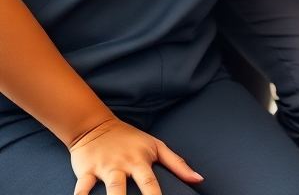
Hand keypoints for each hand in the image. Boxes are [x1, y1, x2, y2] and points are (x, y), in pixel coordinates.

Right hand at [69, 117, 201, 194]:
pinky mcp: (86, 172)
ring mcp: (105, 168)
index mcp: (142, 161)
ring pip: (110, 189)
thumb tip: (200, 179)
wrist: (96, 126)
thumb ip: (177, 164)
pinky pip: (82, 189)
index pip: (152, 184)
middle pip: (132, 187)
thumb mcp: (156, 147)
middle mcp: (125, 165)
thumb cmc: (131, 140)